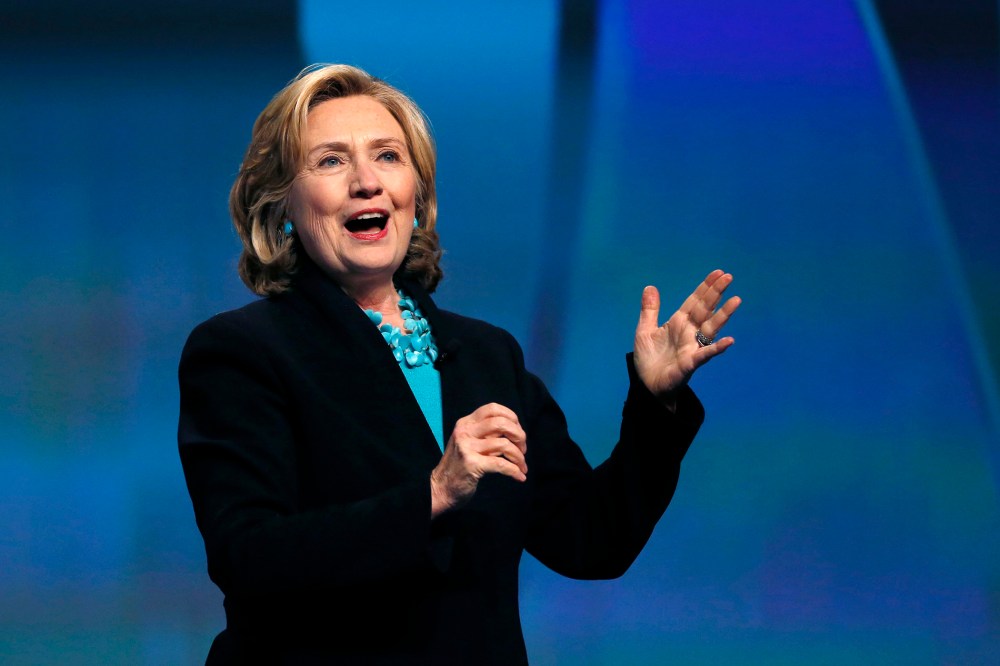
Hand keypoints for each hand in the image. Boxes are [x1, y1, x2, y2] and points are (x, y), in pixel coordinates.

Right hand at [430, 403, 526, 516]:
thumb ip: (486, 433)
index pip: (492, 408)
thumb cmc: (459, 465)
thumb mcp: (468, 442)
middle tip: (523, 449)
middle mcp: (465, 432)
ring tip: (522, 465)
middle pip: (501, 423)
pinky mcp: (472, 465)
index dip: (511, 417)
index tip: (518, 431)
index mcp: (465, 423)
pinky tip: (519, 476)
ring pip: (504, 444)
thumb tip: (515, 432)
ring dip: (519, 457)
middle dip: (519, 435)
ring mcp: (467, 448)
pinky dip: (515, 470)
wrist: (441, 488)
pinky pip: (501, 464)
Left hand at [633, 270, 740, 402]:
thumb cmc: (649, 360)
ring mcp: (692, 347)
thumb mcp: (645, 331)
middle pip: (705, 309)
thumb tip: (650, 286)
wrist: (647, 386)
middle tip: (728, 277)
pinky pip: (705, 354)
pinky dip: (717, 348)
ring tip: (736, 300)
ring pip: (710, 328)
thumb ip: (650, 310)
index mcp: (678, 323)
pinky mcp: (690, 363)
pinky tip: (729, 341)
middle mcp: (689, 333)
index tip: (718, 273)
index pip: (694, 301)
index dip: (705, 287)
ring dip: (723, 315)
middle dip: (716, 293)